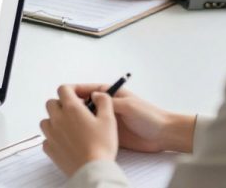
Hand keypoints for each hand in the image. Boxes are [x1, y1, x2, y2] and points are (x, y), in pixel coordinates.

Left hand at [41, 85, 117, 176]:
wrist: (92, 170)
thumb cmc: (102, 145)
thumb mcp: (109, 119)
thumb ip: (104, 101)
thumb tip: (97, 94)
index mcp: (72, 109)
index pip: (63, 89)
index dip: (72, 89)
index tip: (79, 95)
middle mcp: (58, 119)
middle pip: (52, 103)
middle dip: (62, 104)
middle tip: (76, 113)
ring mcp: (51, 134)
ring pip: (46, 120)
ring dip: (56, 120)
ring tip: (70, 128)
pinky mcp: (49, 148)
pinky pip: (46, 138)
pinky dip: (53, 137)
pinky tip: (66, 142)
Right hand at [71, 84, 194, 152]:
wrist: (163, 134)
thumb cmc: (149, 116)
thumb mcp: (127, 105)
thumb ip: (109, 102)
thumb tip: (90, 98)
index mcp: (109, 94)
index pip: (85, 89)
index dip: (73, 92)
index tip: (63, 97)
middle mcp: (105, 106)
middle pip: (82, 104)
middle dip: (72, 108)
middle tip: (63, 114)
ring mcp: (106, 119)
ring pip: (85, 118)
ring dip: (77, 121)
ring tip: (69, 126)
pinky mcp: (108, 133)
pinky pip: (92, 130)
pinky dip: (84, 132)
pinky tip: (78, 136)